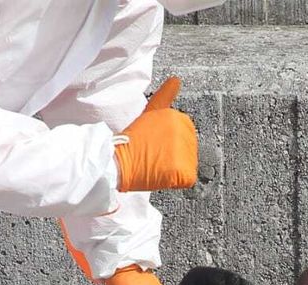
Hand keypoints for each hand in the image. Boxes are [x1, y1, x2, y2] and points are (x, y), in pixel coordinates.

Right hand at [113, 77, 198, 192]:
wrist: (119, 160)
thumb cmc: (131, 140)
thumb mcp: (150, 113)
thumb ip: (165, 96)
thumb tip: (176, 79)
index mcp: (178, 117)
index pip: (185, 136)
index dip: (169, 145)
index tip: (155, 146)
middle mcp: (184, 132)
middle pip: (187, 151)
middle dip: (174, 157)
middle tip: (155, 156)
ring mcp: (184, 151)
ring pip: (188, 165)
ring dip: (175, 169)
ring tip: (156, 164)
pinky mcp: (183, 170)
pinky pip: (187, 179)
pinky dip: (176, 181)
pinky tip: (162, 175)